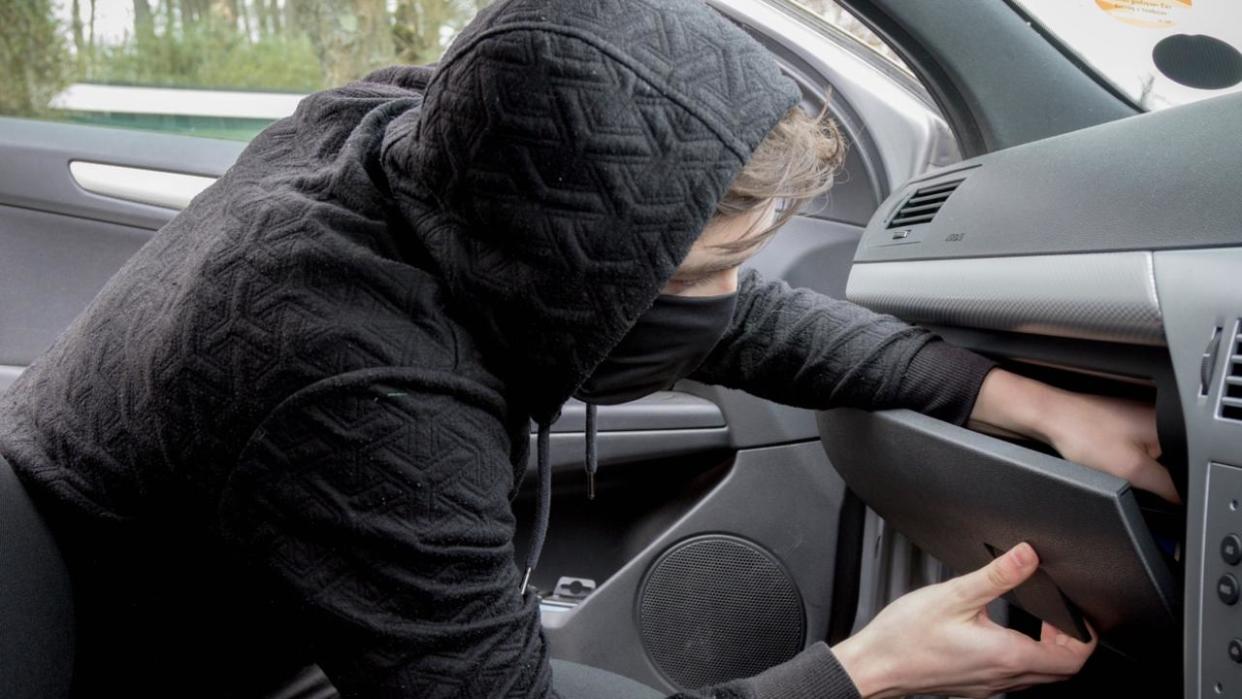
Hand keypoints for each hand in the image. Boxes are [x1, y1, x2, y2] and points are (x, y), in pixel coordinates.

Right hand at [832, 543, 1096, 698]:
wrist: (874, 667)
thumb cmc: (905, 638)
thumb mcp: (954, 595)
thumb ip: (997, 575)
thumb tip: (1027, 555)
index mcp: (1006, 656)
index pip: (1071, 660)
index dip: (1085, 637)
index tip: (1080, 615)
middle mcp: (1003, 677)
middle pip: (1060, 671)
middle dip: (1069, 643)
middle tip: (1059, 614)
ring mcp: (989, 686)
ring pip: (1037, 676)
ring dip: (1047, 652)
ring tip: (1035, 621)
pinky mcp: (974, 686)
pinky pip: (1013, 677)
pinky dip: (1022, 658)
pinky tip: (1002, 636)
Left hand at [969, 369, 1178, 502]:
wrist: (1047, 417)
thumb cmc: (1081, 433)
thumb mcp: (1131, 470)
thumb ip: (1164, 486)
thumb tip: (1182, 499)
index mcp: (1165, 426)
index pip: (1188, 465)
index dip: (1173, 485)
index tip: (1152, 492)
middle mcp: (1153, 418)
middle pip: (1167, 461)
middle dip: (1149, 475)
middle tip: (1121, 473)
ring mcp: (1134, 419)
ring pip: (1146, 457)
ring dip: (1131, 467)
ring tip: (1106, 460)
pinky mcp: (1116, 423)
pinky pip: (1128, 450)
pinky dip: (1118, 460)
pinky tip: (1101, 458)